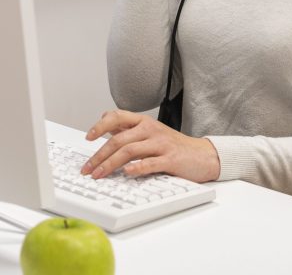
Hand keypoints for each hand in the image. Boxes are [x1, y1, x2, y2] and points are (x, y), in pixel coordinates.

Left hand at [82, 109, 219, 182]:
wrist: (203, 155)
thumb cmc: (174, 145)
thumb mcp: (150, 132)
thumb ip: (129, 128)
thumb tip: (105, 123)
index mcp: (144, 121)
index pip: (117, 117)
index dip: (100, 126)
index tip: (88, 137)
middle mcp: (151, 129)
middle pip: (119, 139)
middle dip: (99, 155)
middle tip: (88, 168)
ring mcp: (161, 144)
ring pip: (129, 151)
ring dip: (110, 164)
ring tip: (99, 175)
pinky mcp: (170, 159)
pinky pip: (150, 163)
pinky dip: (136, 168)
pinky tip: (126, 173)